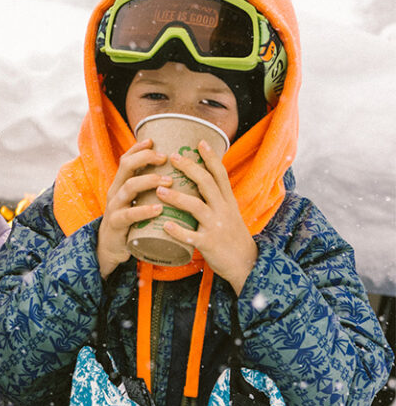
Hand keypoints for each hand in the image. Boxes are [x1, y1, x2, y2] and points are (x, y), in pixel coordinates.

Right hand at [96, 139, 171, 277]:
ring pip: (128, 187)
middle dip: (145, 158)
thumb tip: (177, 175)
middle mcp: (115, 191)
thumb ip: (148, 190)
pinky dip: (144, 211)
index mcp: (121, 184)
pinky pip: (129, 215)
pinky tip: (159, 209)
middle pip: (126, 166)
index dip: (138, 148)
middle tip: (166, 158)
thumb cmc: (130, 223)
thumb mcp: (135, 202)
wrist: (110, 248)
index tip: (153, 140)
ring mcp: (114, 207)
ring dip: (149, 181)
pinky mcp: (116, 225)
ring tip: (169, 182)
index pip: (126, 159)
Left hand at [155, 139, 257, 293]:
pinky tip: (165, 225)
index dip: (210, 157)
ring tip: (160, 190)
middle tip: (172, 157)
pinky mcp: (209, 244)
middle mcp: (223, 210)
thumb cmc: (232, 236)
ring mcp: (216, 226)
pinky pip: (191, 237)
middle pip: (207, 183)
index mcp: (227, 201)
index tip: (200, 141)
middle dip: (190, 168)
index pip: (219, 174)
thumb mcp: (229, 212)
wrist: (246, 263)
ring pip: (196, 207)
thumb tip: (201, 179)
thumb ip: (216, 198)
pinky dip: (178, 231)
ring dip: (177, 197)